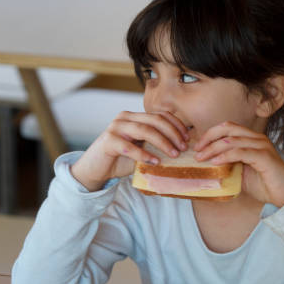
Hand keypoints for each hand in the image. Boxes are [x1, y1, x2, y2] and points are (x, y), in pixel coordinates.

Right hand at [71, 111, 188, 190]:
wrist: (96, 169)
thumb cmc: (122, 159)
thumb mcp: (142, 149)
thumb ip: (156, 145)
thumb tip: (182, 147)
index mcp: (135, 117)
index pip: (160, 115)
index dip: (176, 125)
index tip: (187, 138)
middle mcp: (125, 118)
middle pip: (155, 120)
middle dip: (172, 133)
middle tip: (182, 148)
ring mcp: (115, 127)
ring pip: (144, 130)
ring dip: (162, 143)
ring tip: (173, 154)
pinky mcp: (108, 141)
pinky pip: (129, 146)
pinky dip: (144, 154)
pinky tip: (155, 162)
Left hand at [193, 122, 283, 206]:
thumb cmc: (263, 184)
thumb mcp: (240, 172)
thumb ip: (227, 164)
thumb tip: (206, 164)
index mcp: (251, 139)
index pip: (227, 127)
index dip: (210, 134)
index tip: (197, 147)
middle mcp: (257, 138)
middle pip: (228, 128)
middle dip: (209, 137)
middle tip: (197, 151)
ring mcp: (262, 146)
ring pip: (232, 140)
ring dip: (213, 148)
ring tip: (201, 158)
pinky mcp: (265, 157)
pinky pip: (241, 152)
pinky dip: (226, 156)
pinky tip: (215, 162)